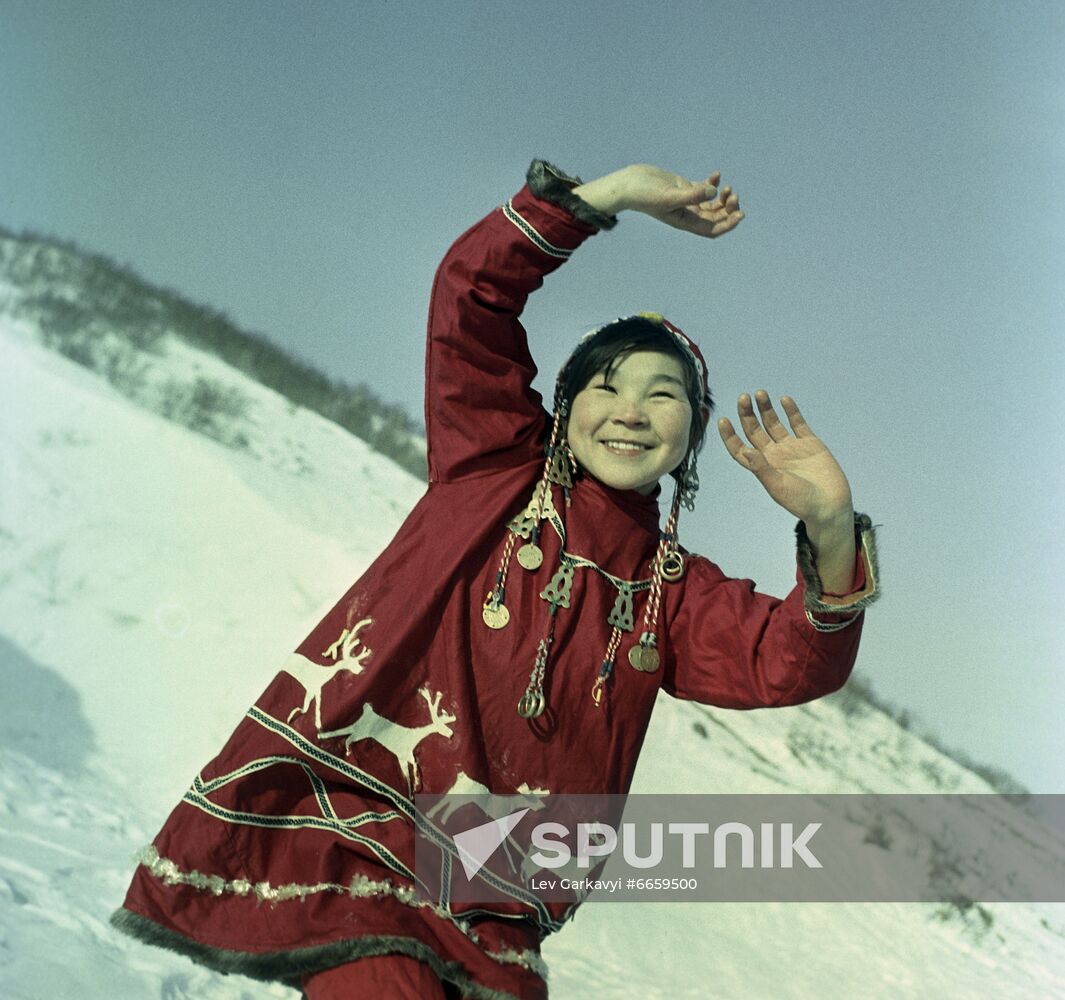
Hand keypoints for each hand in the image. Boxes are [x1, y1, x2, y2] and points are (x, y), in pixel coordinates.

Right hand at [572, 164, 743, 237]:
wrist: (629, 184)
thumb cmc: (645, 194)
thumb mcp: (669, 195)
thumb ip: (692, 195)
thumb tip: (714, 191)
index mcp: (685, 222)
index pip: (712, 230)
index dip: (728, 225)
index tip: (740, 214)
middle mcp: (687, 214)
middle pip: (715, 218)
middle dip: (728, 209)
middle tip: (733, 195)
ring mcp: (686, 201)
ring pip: (712, 204)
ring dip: (723, 198)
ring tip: (727, 187)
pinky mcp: (683, 188)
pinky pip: (704, 188)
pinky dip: (713, 183)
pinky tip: (716, 174)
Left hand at [717, 392, 852, 525]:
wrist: (830, 506)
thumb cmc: (801, 502)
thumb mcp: (778, 487)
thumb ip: (762, 468)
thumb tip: (745, 450)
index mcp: (761, 467)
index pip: (740, 448)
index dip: (729, 435)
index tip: (723, 420)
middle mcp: (773, 455)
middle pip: (754, 430)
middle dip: (747, 414)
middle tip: (743, 397)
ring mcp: (791, 448)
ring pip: (774, 423)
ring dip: (766, 408)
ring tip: (760, 393)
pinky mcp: (810, 443)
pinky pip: (798, 423)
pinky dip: (791, 411)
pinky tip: (784, 400)